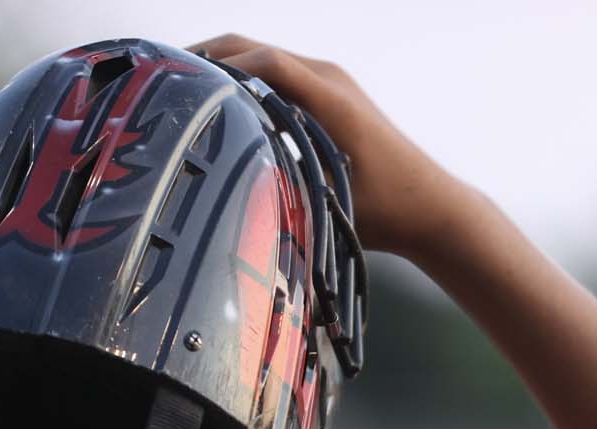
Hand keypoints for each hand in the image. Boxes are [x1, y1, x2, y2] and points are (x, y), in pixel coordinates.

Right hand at [192, 34, 471, 259]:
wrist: (433, 208)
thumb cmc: (387, 210)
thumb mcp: (328, 198)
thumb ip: (283, 179)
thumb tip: (226, 180)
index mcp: (329, 97)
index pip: (261, 63)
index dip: (216, 68)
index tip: (177, 83)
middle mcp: (329, 79)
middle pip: (255, 49)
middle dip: (209, 59)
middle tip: (163, 79)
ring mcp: (332, 83)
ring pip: (265, 60)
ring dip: (226, 69)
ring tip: (184, 91)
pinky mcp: (333, 96)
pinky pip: (280, 75)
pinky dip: (248, 82)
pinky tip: (223, 106)